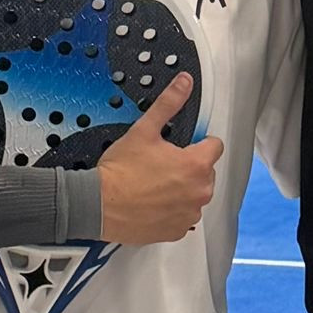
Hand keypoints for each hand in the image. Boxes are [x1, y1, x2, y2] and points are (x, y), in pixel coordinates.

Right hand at [96, 75, 222, 243]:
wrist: (98, 205)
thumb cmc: (120, 169)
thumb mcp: (144, 130)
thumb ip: (168, 104)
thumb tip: (185, 82)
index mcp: (197, 165)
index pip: (214, 146)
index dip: (197, 143)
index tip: (180, 146)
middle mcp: (200, 192)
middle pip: (206, 172)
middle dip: (189, 167)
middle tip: (160, 165)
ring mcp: (190, 213)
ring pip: (195, 195)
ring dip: (182, 190)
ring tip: (154, 185)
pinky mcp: (177, 231)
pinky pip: (182, 216)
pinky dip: (172, 210)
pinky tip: (152, 203)